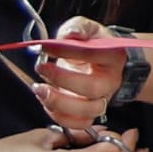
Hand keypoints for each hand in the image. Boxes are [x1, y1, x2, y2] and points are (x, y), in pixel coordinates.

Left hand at [37, 17, 152, 122]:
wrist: (103, 63)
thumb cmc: (92, 44)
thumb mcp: (86, 28)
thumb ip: (77, 28)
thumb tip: (69, 35)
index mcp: (113, 56)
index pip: (92, 54)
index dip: (67, 51)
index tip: (46, 47)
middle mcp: (111, 81)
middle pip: (92, 89)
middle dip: (62, 80)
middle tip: (41, 68)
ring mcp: (101, 99)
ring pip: (86, 111)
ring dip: (58, 102)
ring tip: (39, 89)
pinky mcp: (90, 113)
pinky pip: (78, 123)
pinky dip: (59, 116)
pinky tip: (45, 101)